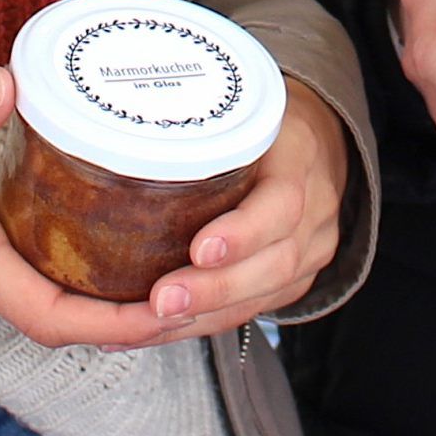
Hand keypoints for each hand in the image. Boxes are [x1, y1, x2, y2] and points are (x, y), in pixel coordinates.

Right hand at [0, 67, 178, 350]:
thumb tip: (11, 86)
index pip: (54, 315)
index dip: (123, 323)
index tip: (178, 306)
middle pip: (66, 312)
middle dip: (136, 306)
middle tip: (204, 272)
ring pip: (43, 292)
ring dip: (105, 285)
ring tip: (170, 244)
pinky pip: (15, 270)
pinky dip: (65, 259)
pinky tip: (91, 215)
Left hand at [150, 80, 350, 343]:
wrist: (320, 141)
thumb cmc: (263, 122)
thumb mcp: (242, 105)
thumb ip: (198, 122)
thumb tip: (115, 134)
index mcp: (300, 157)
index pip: (282, 203)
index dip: (243, 232)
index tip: (198, 249)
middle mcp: (315, 210)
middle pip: (274, 262)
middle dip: (213, 289)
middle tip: (161, 300)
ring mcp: (312, 250)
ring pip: (263, 296)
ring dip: (202, 315)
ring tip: (149, 323)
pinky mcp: (296, 280)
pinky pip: (252, 310)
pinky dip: (202, 323)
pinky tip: (156, 330)